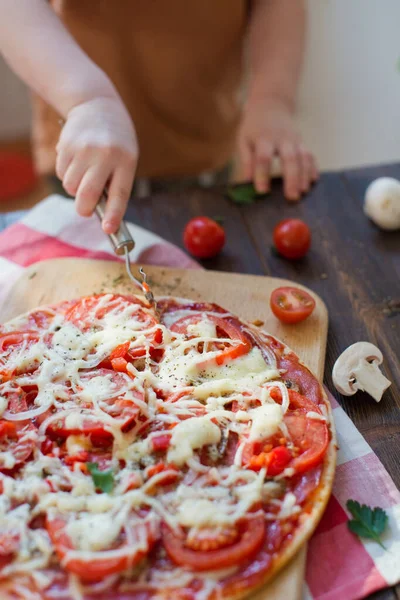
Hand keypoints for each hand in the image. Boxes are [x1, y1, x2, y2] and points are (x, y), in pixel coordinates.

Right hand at [56, 97, 137, 233]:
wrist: (97, 105)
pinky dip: (66, 174)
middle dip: (84, 209)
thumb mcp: (125, 157)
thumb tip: (99, 212)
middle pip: (87, 194)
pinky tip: (76, 161)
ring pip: (70, 187)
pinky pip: (61, 173)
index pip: (119, 193)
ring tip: (85, 174)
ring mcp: (83, 149)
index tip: (109, 229)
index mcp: (126, 160)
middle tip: (86, 210)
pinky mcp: (66, 146)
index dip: (113, 214)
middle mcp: (104, 154)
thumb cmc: (116, 141)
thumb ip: (115, 182)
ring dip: (75, 188)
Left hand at [236, 99, 317, 200]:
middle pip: (289, 158)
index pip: (263, 157)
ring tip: (303, 192)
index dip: (262, 174)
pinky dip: (313, 168)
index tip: (262, 191)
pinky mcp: (302, 142)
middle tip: (291, 197)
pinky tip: (313, 181)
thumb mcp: (244, 140)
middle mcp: (282, 138)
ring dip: (304, 175)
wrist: (271, 105)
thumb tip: (247, 181)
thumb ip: (246, 160)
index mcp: (264, 138)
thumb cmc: (254, 127)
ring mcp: (295, 139)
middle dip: (291, 178)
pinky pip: (311, 155)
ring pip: (303, 157)